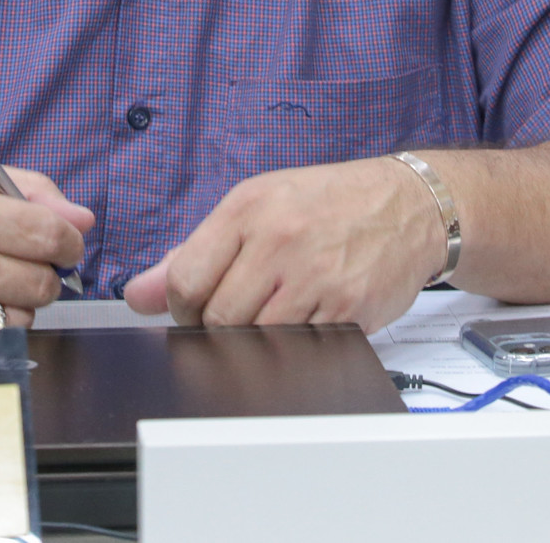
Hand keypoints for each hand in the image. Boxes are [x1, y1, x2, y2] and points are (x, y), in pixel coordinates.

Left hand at [122, 157, 444, 334]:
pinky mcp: (348, 308)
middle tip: (239, 314)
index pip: (186, 281)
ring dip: (257, 339)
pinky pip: (300, 348)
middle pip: (217, 319)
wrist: (410, 205)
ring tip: (276, 311)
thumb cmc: (330, 202)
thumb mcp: (257, 205)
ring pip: (255, 340)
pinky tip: (308, 315)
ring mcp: (315, 277)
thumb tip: (138, 294)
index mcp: (248, 209)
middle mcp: (280, 240)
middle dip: (217, 328)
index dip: (180, 309)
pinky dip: (297, 343)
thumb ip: (193, 251)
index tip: (193, 310)